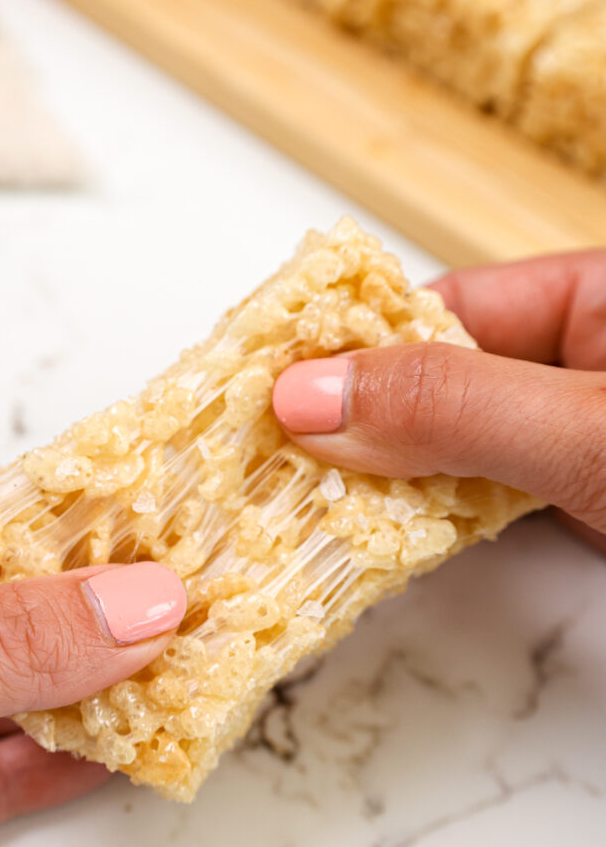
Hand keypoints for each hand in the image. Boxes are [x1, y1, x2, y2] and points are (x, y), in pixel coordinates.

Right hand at [273, 249, 605, 550]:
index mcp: (597, 302)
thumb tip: (311, 396)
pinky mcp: (575, 511)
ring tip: (302, 508)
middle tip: (273, 461)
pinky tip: (378, 544)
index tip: (279, 387)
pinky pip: (483, 506)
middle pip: (437, 383)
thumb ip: (457, 406)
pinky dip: (431, 528)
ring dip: (388, 486)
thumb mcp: (587, 432)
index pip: (448, 305)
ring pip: (452, 451)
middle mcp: (577, 368)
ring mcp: (573, 445)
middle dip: (362, 425)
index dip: (359, 344)